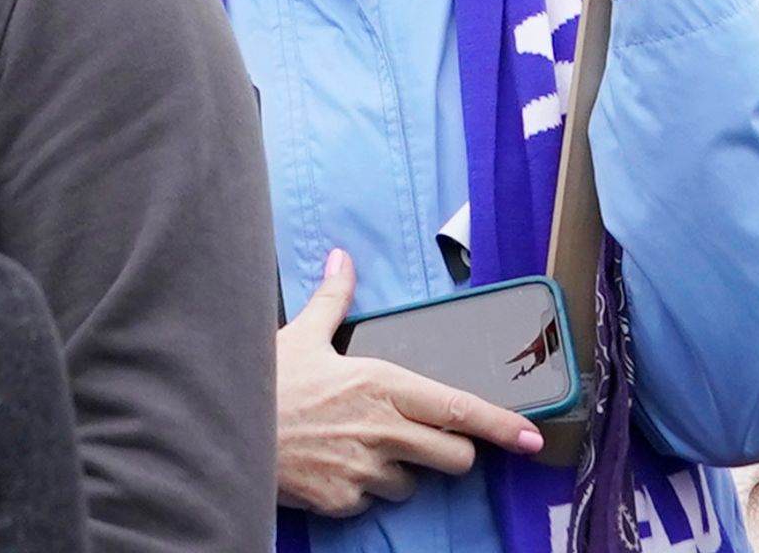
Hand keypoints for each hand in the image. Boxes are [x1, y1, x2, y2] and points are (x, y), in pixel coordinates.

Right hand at [274, 249, 544, 515]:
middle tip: (424, 438)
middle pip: (455, 457)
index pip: (459, 408)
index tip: (533, 437)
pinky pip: (371, 501)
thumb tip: (343, 257)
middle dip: (450, 451)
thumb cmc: (266, 380)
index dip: (501, 425)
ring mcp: (365, 471)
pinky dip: (361, 489)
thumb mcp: (301, 333)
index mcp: (383, 384)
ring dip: (400, 471)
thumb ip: (334, 299)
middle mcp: (384, 430)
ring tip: (359, 445)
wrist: (225, 432)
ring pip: (413, 484)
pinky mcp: (344, 502)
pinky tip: (333, 465)